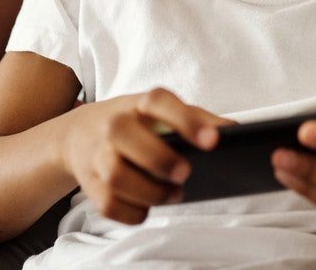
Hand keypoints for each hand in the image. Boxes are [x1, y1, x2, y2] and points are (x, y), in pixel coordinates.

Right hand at [59, 88, 230, 224]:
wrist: (81, 133)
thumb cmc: (136, 122)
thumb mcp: (163, 113)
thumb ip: (198, 119)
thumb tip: (234, 131)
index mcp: (138, 103)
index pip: (158, 101)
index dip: (186, 120)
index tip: (213, 141)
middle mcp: (113, 124)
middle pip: (126, 137)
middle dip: (160, 160)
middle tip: (186, 174)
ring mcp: (97, 153)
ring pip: (116, 176)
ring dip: (150, 192)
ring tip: (175, 194)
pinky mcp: (89, 183)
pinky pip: (108, 205)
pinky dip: (133, 213)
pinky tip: (148, 207)